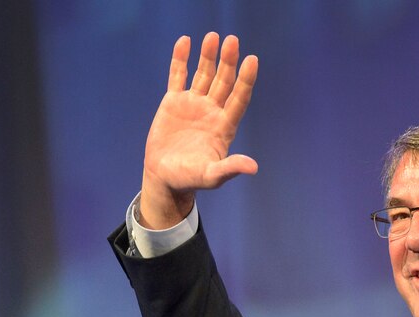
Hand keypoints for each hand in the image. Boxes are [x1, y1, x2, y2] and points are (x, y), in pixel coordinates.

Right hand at [140, 32, 258, 227]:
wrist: (166, 176)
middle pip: (224, 81)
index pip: (239, 98)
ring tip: (213, 36)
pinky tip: (185, 42)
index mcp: (224, 126)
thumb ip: (230, 168)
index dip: (246, 79)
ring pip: (204, 75)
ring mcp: (193, 105)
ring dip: (208, 56)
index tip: (252, 60)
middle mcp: (212, 111)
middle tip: (232, 40)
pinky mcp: (173, 102)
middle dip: (228, 62)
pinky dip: (181, 59)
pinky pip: (178, 76)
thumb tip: (253, 167)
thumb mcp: (212, 175)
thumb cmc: (191, 179)